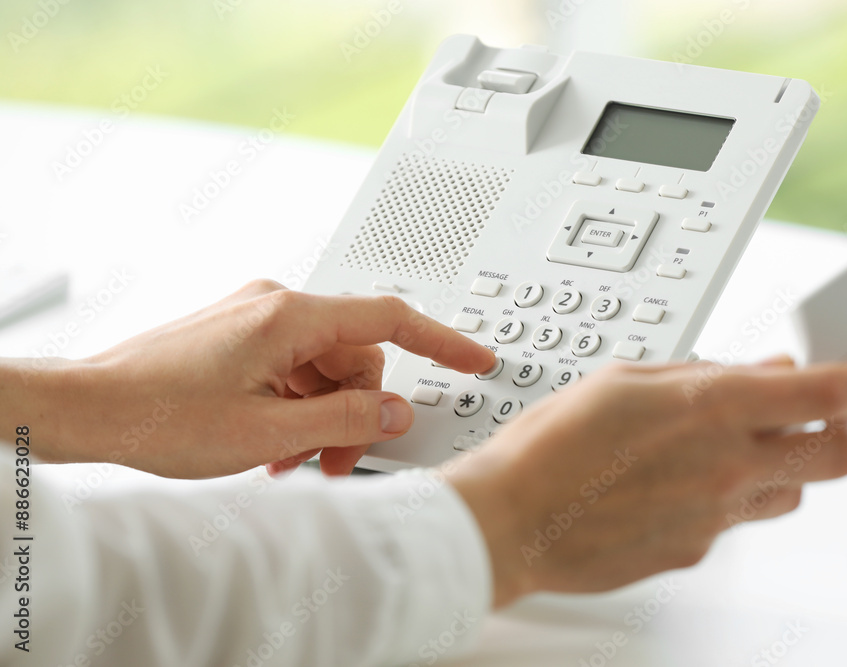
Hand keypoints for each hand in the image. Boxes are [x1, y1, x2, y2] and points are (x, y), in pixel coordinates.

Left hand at [2, 280, 493, 477]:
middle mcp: (275, 306)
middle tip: (334, 459)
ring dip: (322, 415)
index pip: (389, 319)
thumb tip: (396, 410)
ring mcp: (254, 319)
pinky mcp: (240, 336)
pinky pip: (293, 369)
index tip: (474, 358)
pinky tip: (274, 444)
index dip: (442, 341)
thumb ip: (346, 418)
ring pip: (324, 367)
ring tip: (291, 461)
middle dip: (356, 409)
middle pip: (355, 355)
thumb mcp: (270, 432)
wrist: (90, 409)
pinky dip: (296, 406)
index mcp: (289, 316)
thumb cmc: (160, 413)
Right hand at [443, 357, 846, 606]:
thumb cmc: (551, 446)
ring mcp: (714, 517)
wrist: (511, 519)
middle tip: (825, 415)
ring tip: (731, 448)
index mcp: (709, 408)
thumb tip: (753, 373)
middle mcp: (725, 467)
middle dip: (845, 430)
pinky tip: (675, 484)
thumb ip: (700, 374)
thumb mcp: (624, 379)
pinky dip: (725, 497)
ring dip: (780, 466)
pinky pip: (734, 521)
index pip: (826, 395)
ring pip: (790, 493)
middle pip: (835, 456)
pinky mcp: (694, 550)